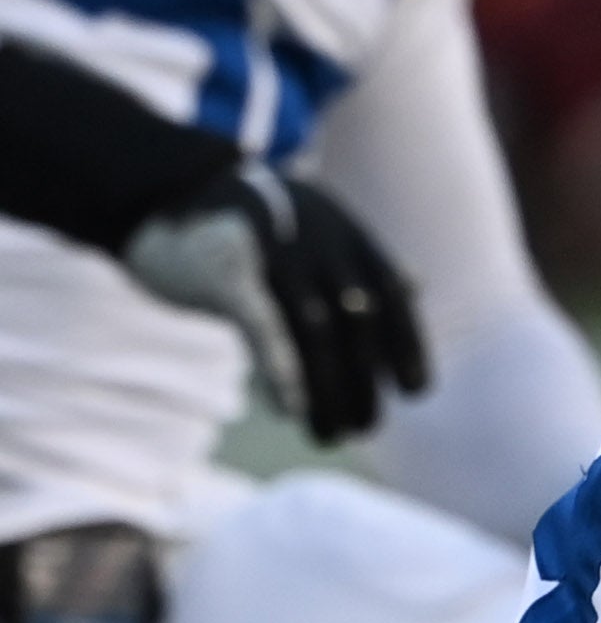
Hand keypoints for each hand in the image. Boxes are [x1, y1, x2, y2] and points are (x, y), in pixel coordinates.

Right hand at [121, 165, 427, 441]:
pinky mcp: (225, 270)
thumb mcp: (316, 228)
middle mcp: (320, 242)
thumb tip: (415, 286)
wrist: (164, 186)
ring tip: (330, 436)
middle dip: (365, 379)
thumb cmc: (250, 222)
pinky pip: (262, 323)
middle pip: (357, 321)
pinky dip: (281, 367)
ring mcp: (274, 254)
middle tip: (366, 428)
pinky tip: (291, 409)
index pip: (393, 294)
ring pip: (315, 332)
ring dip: (327, 390)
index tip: (415, 390)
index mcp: (346, 235)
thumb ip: (361, 261)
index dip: (409, 343)